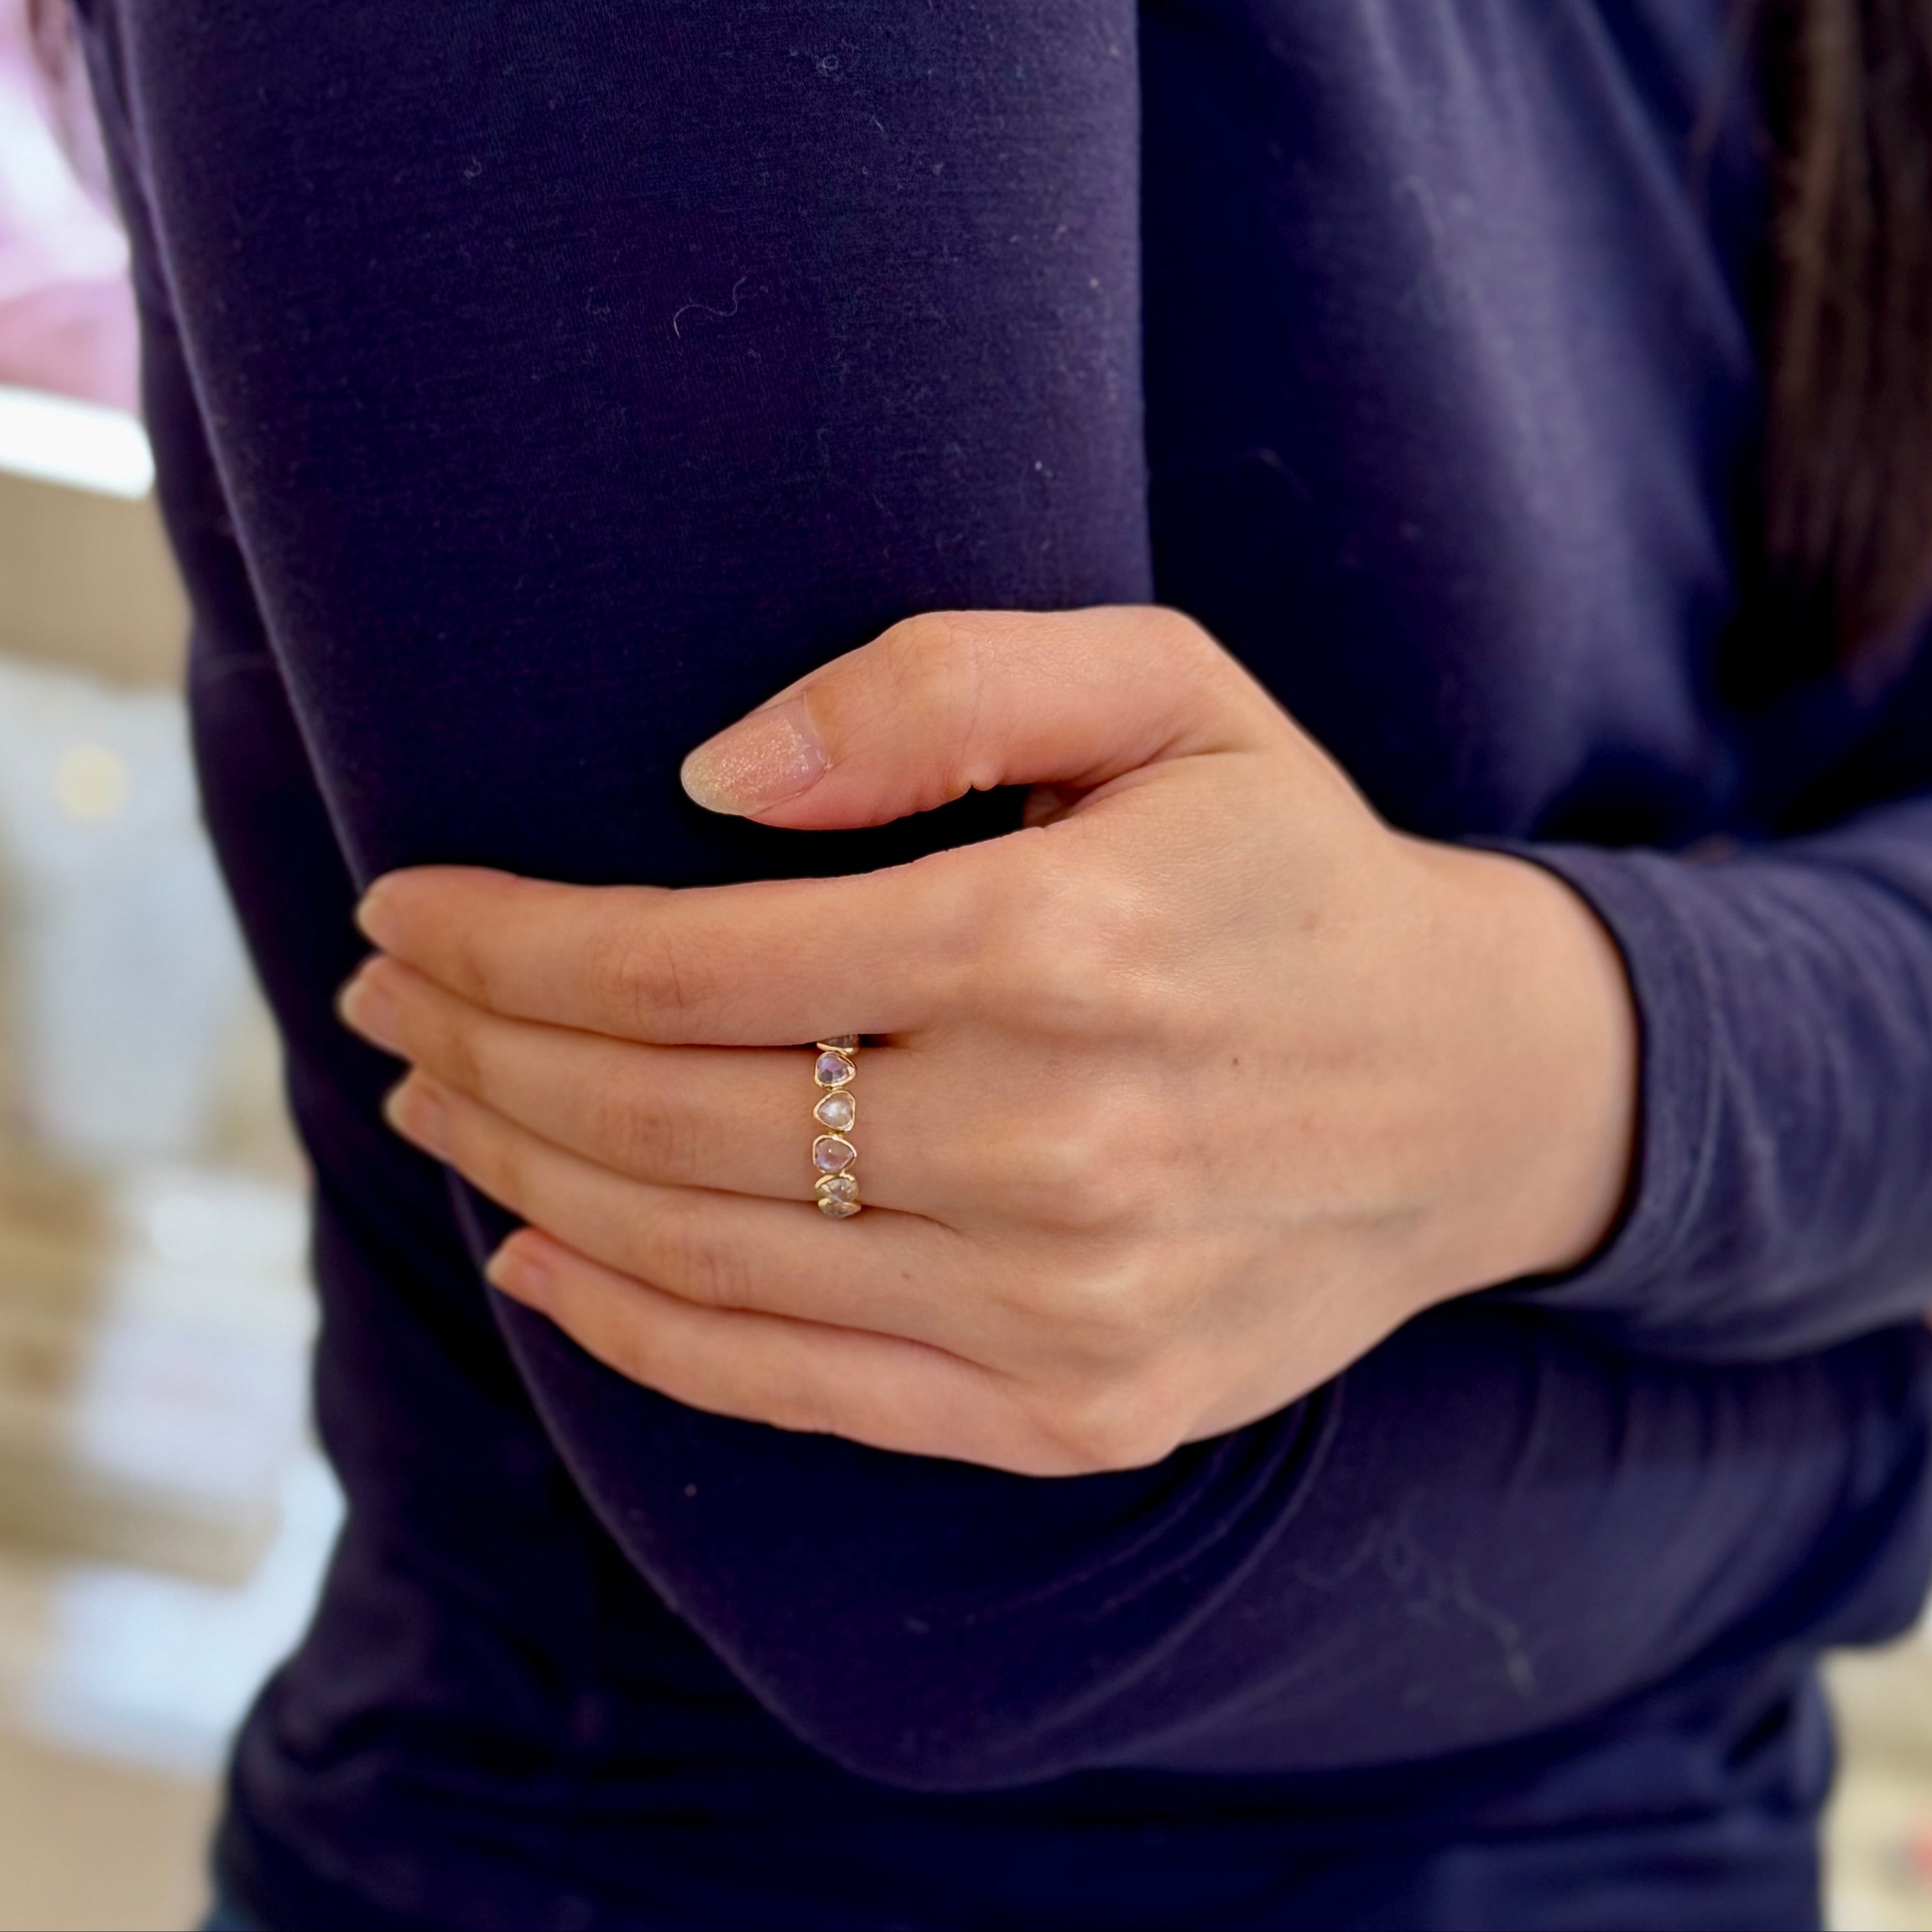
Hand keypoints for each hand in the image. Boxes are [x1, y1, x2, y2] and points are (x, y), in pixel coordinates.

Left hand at [341, 607, 1636, 1474]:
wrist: (1470, 1092)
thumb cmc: (1288, 866)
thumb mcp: (1164, 687)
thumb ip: (938, 684)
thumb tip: (705, 781)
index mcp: (1060, 943)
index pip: (689, 960)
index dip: (505, 938)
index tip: (405, 906)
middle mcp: (1057, 1143)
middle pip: (664, 1114)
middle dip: (478, 1050)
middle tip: (379, 1006)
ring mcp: (1066, 1307)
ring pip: (701, 1257)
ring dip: (524, 1175)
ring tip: (433, 1106)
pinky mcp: (1079, 1412)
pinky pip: (794, 1387)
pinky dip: (632, 1331)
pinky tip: (539, 1259)